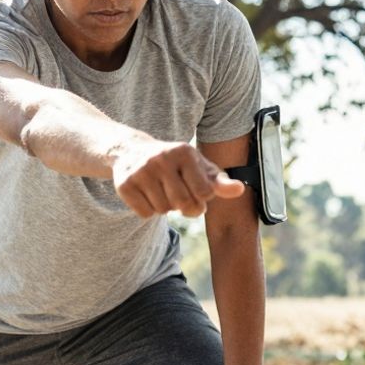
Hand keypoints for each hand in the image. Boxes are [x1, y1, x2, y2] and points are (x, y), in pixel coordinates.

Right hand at [111, 139, 244, 217]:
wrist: (132, 150)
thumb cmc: (175, 163)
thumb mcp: (198, 167)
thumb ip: (219, 181)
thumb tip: (239, 190)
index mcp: (184, 152)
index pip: (204, 193)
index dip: (202, 199)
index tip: (196, 191)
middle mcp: (162, 159)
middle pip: (183, 203)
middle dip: (185, 208)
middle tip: (180, 199)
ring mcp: (141, 171)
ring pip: (163, 210)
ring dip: (165, 208)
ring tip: (161, 191)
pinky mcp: (124, 184)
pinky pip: (145, 213)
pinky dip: (148, 210)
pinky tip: (146, 194)